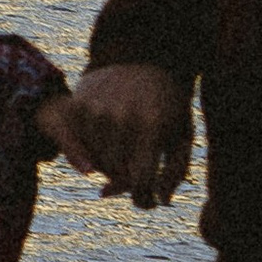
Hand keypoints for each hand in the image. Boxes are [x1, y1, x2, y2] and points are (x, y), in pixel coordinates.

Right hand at [54, 62, 193, 205]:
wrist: (141, 59)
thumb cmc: (169, 105)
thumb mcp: (182, 135)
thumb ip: (175, 171)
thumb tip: (161, 202)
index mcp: (151, 125)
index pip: (140, 180)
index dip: (143, 199)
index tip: (147, 202)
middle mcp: (120, 117)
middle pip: (116, 174)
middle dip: (128, 185)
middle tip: (138, 183)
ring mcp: (97, 110)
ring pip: (96, 164)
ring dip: (110, 171)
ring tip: (126, 162)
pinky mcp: (79, 105)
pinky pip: (81, 148)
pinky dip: (93, 156)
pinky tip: (110, 149)